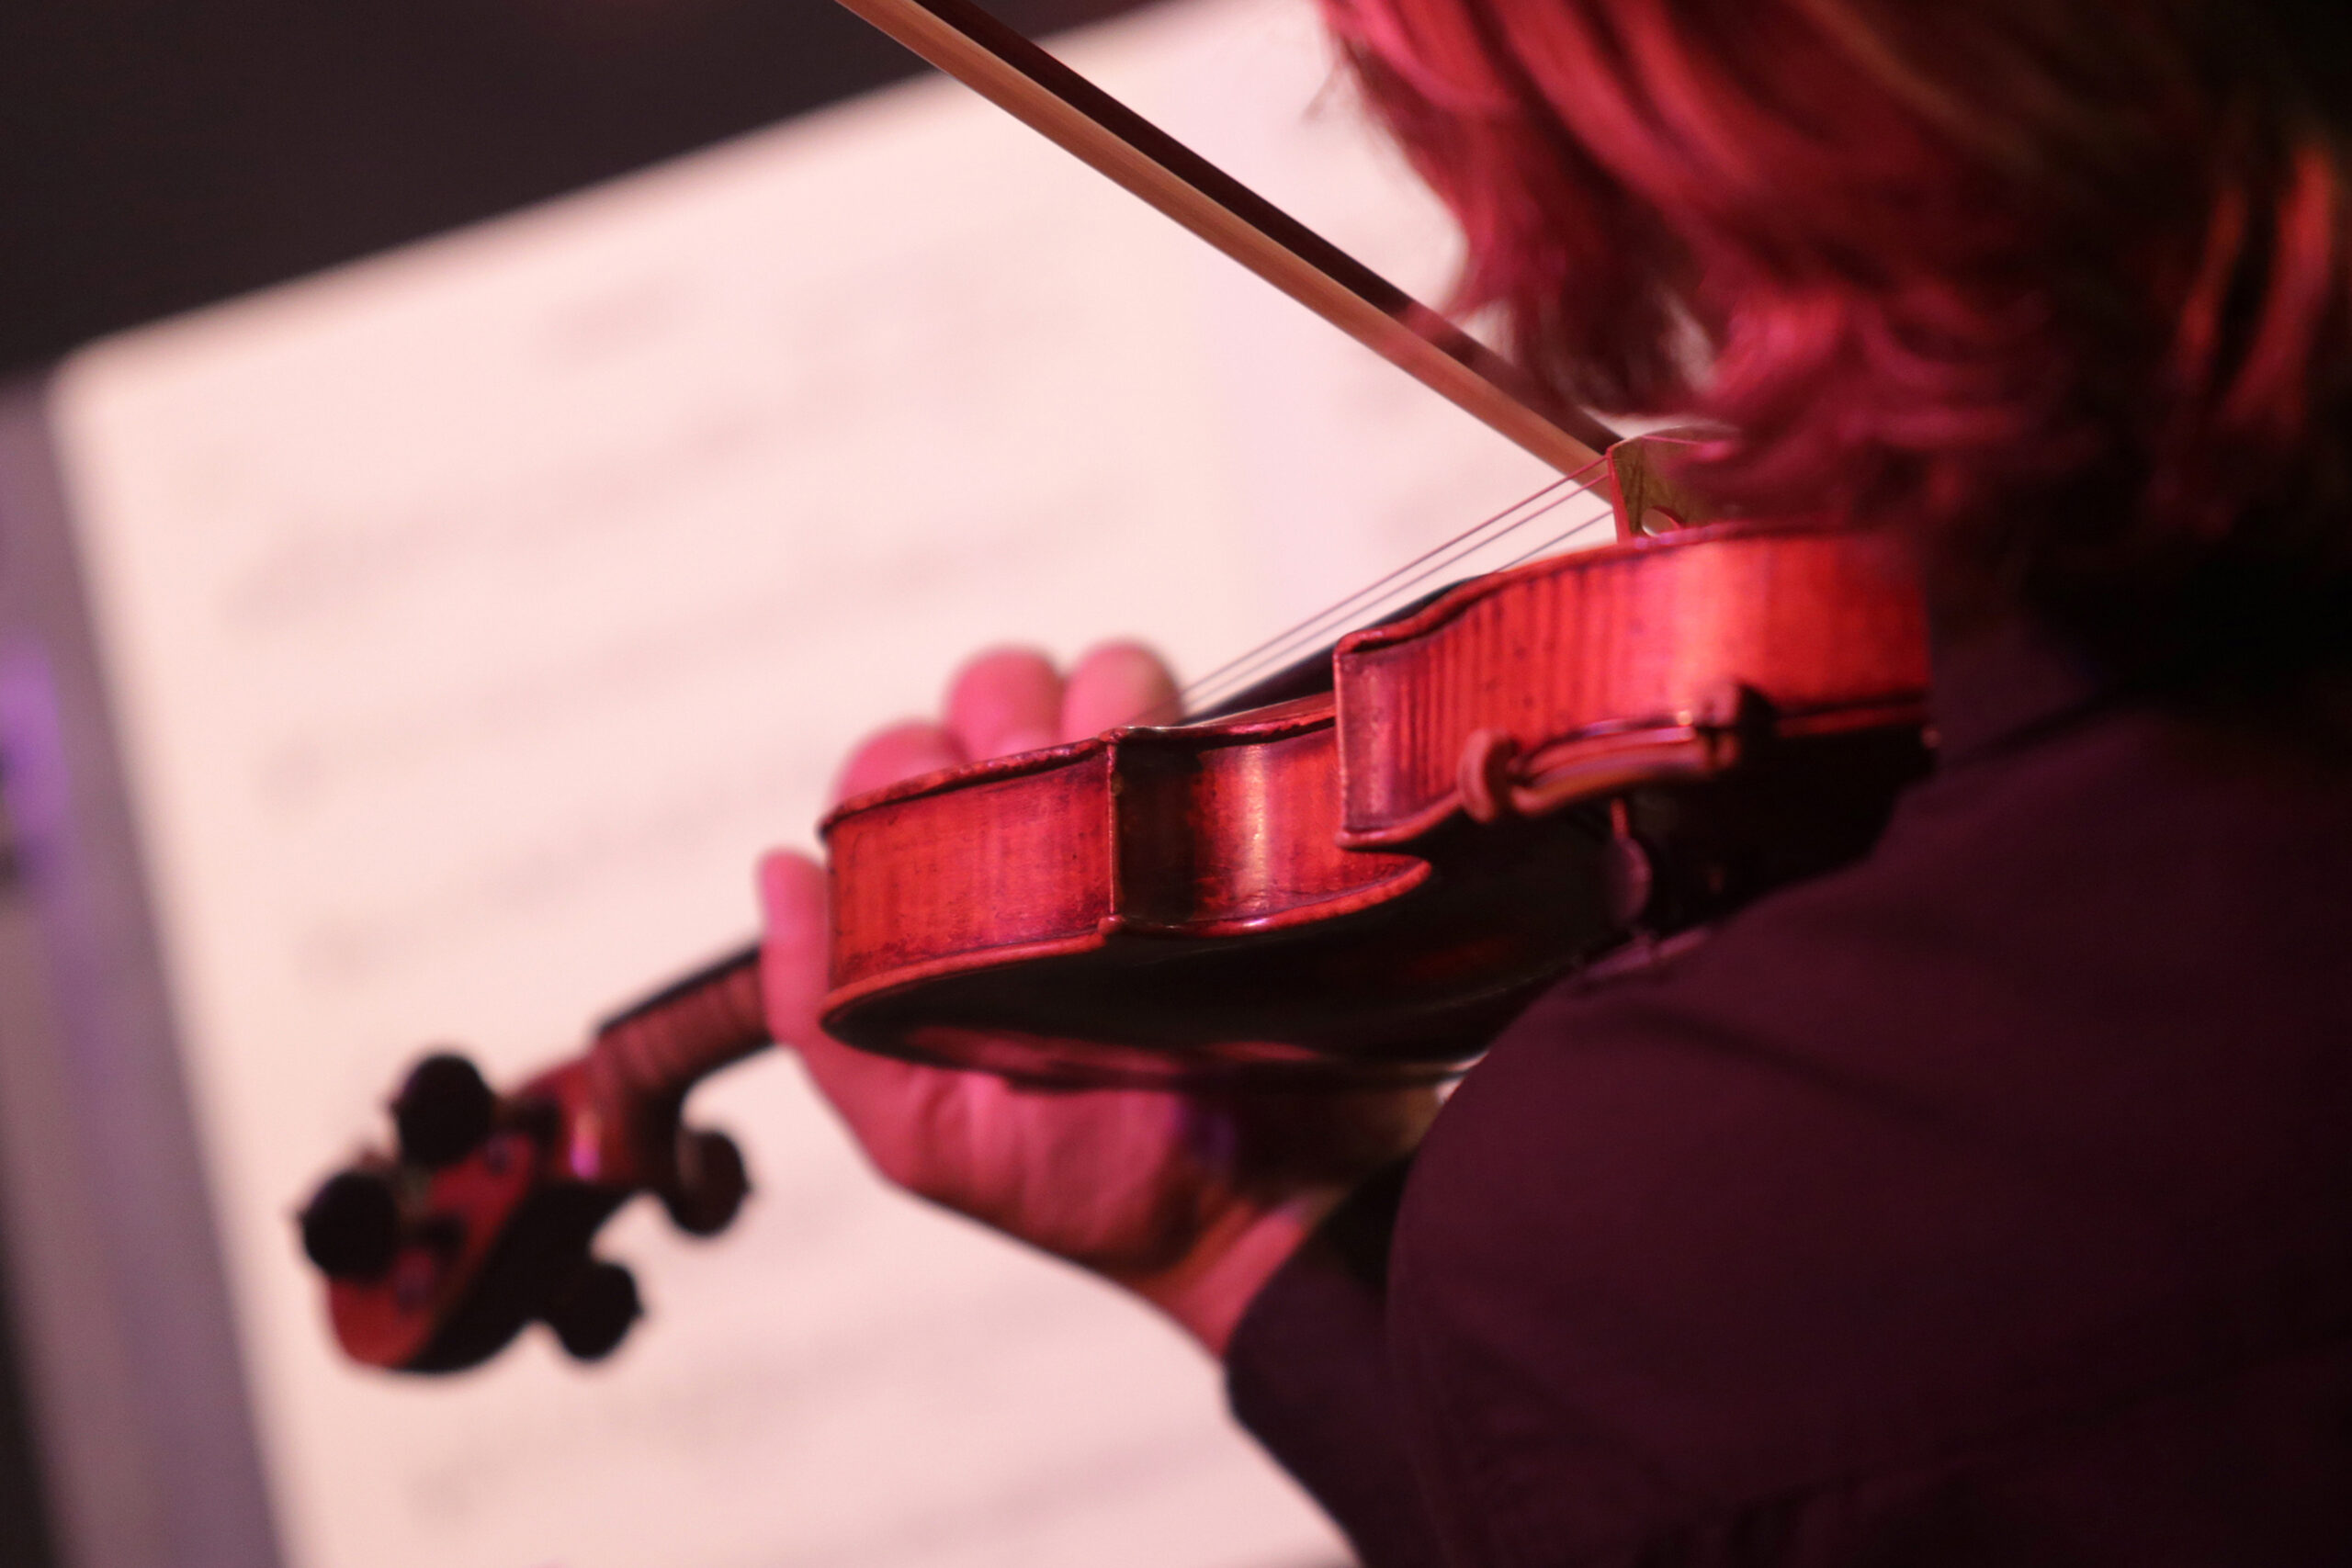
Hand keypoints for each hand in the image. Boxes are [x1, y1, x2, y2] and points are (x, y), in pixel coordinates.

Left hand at [759, 643, 1436, 1354]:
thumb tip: (778, 870)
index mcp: (959, 894)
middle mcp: (1053, 838)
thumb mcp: (920, 1128)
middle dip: (1003, 720)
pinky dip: (1192, 733)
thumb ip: (820, 1013)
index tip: (927, 828)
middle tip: (1031, 812)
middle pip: (1001, 689)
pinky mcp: (1246, 820)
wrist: (1254, 1222)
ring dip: (1103, 709)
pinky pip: (1214, 724)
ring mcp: (1153, 821)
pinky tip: (1179, 810)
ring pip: (1111, 677)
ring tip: (1110, 816)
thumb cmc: (1088, 1186)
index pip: (900, 761)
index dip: (900, 768)